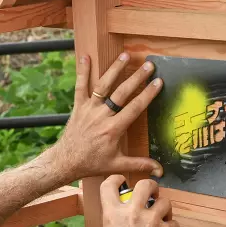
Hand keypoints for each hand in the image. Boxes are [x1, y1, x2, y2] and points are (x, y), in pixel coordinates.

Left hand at [49, 54, 164, 182]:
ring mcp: (89, 109)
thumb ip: (139, 164)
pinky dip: (82, 72)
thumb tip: (160, 170)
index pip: (135, 108)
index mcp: (113, 129)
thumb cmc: (91, 163)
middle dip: (137, 77)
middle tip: (149, 65)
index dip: (148, 94)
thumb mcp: (116, 165)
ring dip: (115, 69)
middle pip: (122, 93)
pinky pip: (80, 87)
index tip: (158, 83)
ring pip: (103, 86)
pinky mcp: (78, 107)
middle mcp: (101, 116)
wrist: (66, 162)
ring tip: (126, 56)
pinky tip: (85, 57)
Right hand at [95, 175, 179, 226]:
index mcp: (113, 215)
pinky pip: (174, 223)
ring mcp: (152, 221)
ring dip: (163, 208)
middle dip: (150, 186)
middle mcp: (133, 213)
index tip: (121, 181)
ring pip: (164, 202)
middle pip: (145, 185)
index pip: (110, 186)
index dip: (116, 180)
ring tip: (161, 217)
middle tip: (151, 192)